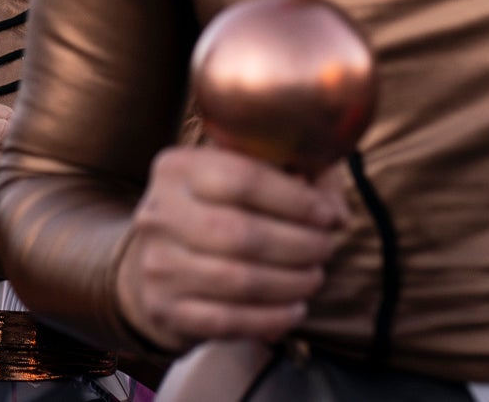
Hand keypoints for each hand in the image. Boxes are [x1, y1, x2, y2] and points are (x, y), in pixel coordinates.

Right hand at [115, 145, 348, 352]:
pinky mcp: (164, 309)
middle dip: (299, 245)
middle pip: (242, 233)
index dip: (296, 199)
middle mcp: (159, 213)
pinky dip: (271, 319)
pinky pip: (227, 321)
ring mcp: (157, 264)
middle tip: (325, 249)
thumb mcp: (241, 176)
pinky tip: (294, 310)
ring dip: (290, 283)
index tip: (329, 216)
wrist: (152, 262)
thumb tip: (336, 214)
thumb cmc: (213, 210)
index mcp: (177, 168)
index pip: (242, 178)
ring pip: (238, 281)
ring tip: (314, 277)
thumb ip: (294, 179)